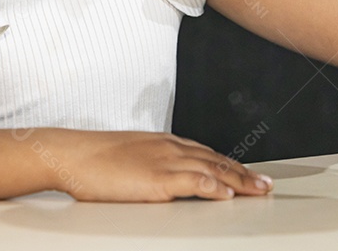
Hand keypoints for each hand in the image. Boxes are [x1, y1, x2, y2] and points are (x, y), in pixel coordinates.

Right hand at [48, 130, 273, 201]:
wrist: (71, 153)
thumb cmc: (92, 159)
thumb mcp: (129, 158)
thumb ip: (150, 165)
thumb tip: (159, 179)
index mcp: (163, 143)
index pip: (206, 153)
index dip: (229, 165)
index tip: (247, 174)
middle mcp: (169, 148)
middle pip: (216, 160)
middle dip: (243, 173)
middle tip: (266, 185)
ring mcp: (164, 161)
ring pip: (212, 169)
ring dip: (239, 180)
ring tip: (258, 190)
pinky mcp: (157, 177)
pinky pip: (193, 180)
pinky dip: (213, 187)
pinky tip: (227, 194)